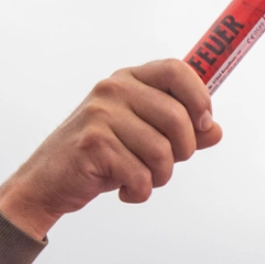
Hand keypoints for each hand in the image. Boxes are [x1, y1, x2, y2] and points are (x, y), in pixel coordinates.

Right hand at [0, 60, 220, 239]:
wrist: (49, 181)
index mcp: (128, 80)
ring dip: (159, 178)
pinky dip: (139, 193)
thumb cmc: (100, 157)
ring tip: (138, 179)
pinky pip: (141, 176)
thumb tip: (215, 131)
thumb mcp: (142, 139)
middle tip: (163, 167)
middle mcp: (114, 89)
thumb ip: (179, 133)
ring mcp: (101, 114)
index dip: (199, 98)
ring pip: (163, 152)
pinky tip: (124, 191)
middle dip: (182, 153)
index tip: (204, 124)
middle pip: (178, 118)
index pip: (176, 70)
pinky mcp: (94, 144)